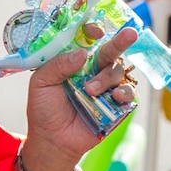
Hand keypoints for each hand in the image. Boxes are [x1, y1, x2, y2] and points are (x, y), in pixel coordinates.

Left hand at [21, 25, 138, 170]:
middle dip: (121, 40)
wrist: (52, 140)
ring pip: (117, 71)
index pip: (87, 40)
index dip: (92, 31)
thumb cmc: (44, 110)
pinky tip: (115, 95)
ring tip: (90, 90)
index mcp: (74, 61)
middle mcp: (93, 70)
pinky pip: (128, 92)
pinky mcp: (116, 105)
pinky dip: (124, 92)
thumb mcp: (41, 83)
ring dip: (106, 78)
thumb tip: (82, 53)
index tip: (95, 30)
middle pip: (110, 50)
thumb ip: (57, 65)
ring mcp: (106, 87)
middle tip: (130, 33)